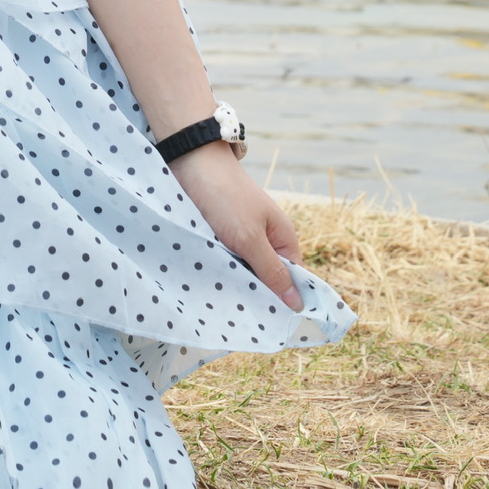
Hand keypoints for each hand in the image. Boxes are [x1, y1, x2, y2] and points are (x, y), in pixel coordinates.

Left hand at [171, 141, 303, 307]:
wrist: (191, 161)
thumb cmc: (226, 197)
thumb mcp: (251, 238)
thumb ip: (272, 271)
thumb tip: (298, 304)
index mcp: (282, 237)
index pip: (294, 280)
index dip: (287, 302)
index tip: (274, 327)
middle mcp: (266, 239)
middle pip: (268, 279)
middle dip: (258, 296)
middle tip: (245, 320)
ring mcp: (243, 237)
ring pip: (246, 273)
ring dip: (237, 285)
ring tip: (226, 308)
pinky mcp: (222, 235)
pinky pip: (228, 262)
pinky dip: (222, 272)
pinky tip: (213, 288)